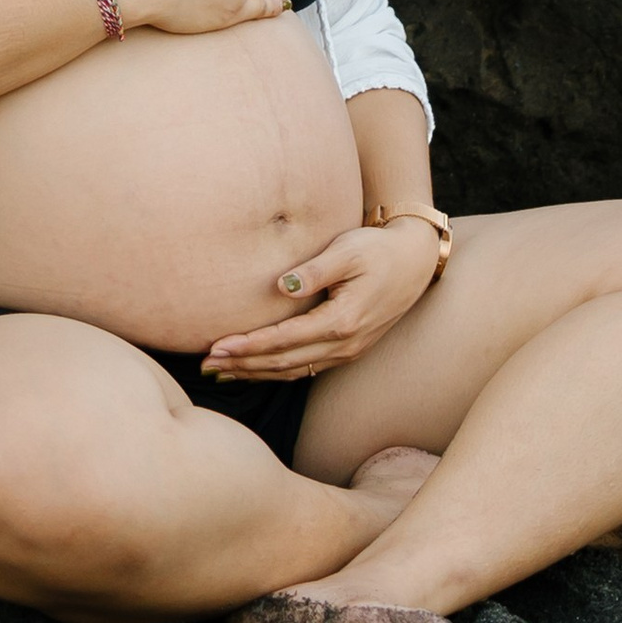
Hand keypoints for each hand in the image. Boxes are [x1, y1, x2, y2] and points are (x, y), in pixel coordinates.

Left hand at [200, 216, 441, 381]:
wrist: (414, 261)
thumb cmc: (378, 249)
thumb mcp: (347, 251)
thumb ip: (314, 271)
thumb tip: (282, 286)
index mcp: (343, 320)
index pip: (284, 339)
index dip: (249, 345)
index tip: (217, 346)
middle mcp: (345, 343)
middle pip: (284, 362)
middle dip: (243, 365)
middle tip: (207, 366)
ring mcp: (348, 350)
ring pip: (294, 371)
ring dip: (256, 372)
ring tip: (222, 372)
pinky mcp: (348, 349)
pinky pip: (307, 367)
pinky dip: (277, 371)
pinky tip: (256, 369)